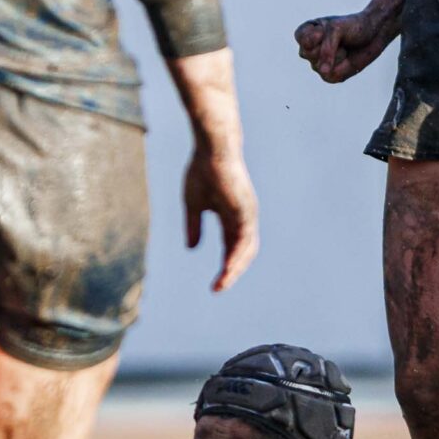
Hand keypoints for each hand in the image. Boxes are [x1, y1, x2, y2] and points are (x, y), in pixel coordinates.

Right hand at [184, 138, 259, 290]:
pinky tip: (228, 267)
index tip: (215, 284)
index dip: (226, 265)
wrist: (211, 151)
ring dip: (235, 268)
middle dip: (233, 271)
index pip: (233, 247)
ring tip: (223, 283)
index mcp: (232, 217)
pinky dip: (237, 254)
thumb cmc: (202, 172)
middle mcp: (243, 218)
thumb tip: (191, 248)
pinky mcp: (245, 210)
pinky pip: (244, 238)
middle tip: (219, 287)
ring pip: (246, 248)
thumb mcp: (194, 205)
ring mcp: (246, 214)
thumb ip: (194, 226)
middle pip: (243, 252)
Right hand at [294, 8, 394, 82]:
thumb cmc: (353, 27)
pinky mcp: (330, 75)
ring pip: (319, 66)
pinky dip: (342, 67)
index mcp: (308, 32)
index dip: (316, 35)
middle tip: (339, 38)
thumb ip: (326, 49)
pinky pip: (330, 75)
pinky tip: (347, 58)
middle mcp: (310, 49)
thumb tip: (323, 72)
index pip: (301, 38)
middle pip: (306, 54)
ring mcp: (319, 63)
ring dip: (337, 55)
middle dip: (327, 46)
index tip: (329, 28)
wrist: (374, 34)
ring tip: (345, 47)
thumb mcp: (336, 30)